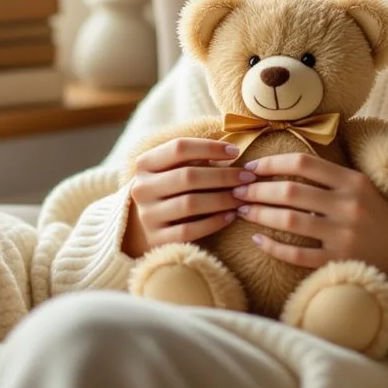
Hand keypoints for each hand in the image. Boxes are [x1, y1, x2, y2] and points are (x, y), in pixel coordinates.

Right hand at [123, 138, 254, 257]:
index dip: (210, 147)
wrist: (139, 228)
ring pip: (190, 204)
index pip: (179, 147)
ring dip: (222, 199)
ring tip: (243, 197)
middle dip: (223, 176)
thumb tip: (230, 150)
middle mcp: (141, 188)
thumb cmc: (166, 190)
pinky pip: (190, 230)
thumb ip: (193, 158)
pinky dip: (213, 222)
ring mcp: (147, 215)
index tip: (235, 151)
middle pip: (187, 176)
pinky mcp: (156, 240)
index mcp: (145, 164)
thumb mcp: (170, 170)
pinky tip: (230, 216)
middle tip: (248, 178)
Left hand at [233, 152, 387, 278]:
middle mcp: (348, 205)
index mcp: (352, 181)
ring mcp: (344, 235)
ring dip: (259, 214)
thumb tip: (278, 167)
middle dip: (256, 189)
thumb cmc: (376, 214)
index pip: (302, 163)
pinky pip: (297, 254)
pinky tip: (258, 240)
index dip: (270, 163)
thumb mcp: (358, 187)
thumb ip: (326, 177)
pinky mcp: (339, 262)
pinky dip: (273, 247)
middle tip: (237, 190)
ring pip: (289, 220)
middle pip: (289, 191)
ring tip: (242, 210)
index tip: (250, 168)